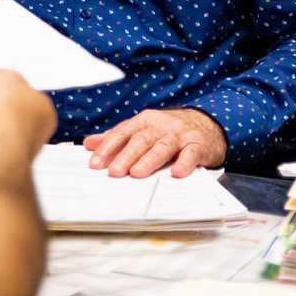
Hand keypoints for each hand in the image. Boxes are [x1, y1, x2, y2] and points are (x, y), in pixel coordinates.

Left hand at [82, 108, 226, 178]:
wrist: (207, 124)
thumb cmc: (169, 130)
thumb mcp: (142, 129)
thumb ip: (117, 137)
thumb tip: (89, 144)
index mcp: (143, 122)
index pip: (122, 133)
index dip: (107, 148)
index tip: (95, 164)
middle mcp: (160, 126)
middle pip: (140, 140)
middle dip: (126, 156)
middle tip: (114, 172)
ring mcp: (179, 135)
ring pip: (162, 147)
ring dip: (149, 160)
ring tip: (137, 173)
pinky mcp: (197, 145)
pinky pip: (190, 154)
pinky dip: (184, 163)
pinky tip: (177, 173)